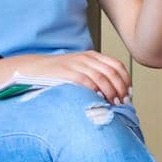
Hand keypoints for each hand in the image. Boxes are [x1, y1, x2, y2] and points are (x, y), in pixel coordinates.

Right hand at [5, 51, 132, 103]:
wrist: (32, 69)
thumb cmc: (58, 74)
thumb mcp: (80, 69)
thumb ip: (96, 76)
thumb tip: (115, 94)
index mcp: (92, 57)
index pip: (117, 66)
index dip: (126, 81)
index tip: (129, 94)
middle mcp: (86, 59)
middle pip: (112, 73)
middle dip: (121, 89)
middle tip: (123, 102)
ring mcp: (76, 65)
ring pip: (101, 78)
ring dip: (111, 93)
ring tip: (114, 104)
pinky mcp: (66, 73)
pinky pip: (86, 82)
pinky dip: (95, 92)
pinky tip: (99, 100)